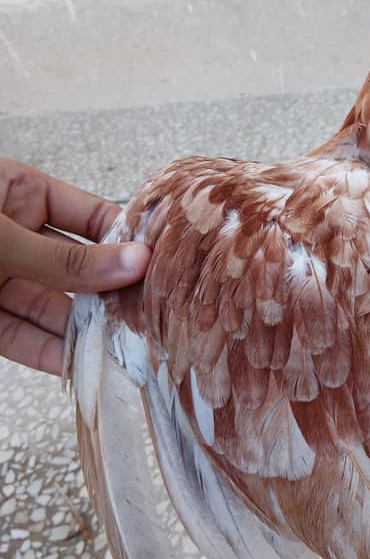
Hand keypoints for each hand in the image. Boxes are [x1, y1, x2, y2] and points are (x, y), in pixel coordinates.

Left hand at [0, 159, 149, 374]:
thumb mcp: (1, 236)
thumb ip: (64, 258)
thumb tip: (136, 263)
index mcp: (18, 194)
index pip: (90, 217)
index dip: (126, 241)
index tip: (165, 267)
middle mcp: (15, 237)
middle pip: (78, 268)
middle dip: (113, 294)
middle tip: (155, 317)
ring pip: (53, 307)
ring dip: (88, 330)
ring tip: (128, 349)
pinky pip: (22, 336)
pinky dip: (51, 353)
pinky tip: (84, 364)